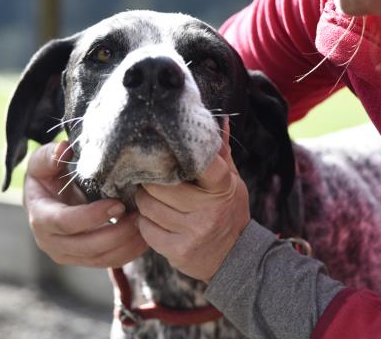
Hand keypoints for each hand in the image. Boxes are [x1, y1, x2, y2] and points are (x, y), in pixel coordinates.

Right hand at [23, 141, 147, 267]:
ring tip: (144, 224)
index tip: (118, 204)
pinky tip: (144, 237)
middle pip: (87, 246)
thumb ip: (50, 156)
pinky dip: (129, 252)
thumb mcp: (43, 163)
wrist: (47, 199)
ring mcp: (68, 255)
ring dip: (126, 244)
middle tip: (138, 216)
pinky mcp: (84, 260)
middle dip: (116, 233)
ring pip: (101, 258)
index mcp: (41, 218)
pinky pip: (109, 262)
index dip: (92, 216)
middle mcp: (51, 243)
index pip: (66, 223)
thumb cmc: (47, 177)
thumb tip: (63, 149)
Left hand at [136, 119, 250, 281]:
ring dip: (144, 201)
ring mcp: (194, 232)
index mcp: (223, 188)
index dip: (178, 153)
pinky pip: (146, 229)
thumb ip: (221, 155)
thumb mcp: (232, 183)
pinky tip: (155, 220)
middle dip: (150, 181)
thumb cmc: (229, 212)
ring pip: (148, 206)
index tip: (166, 151)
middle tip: (150, 179)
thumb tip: (220, 122)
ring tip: (152, 199)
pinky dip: (145, 223)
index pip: (201, 161)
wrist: (236, 258)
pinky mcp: (179, 251)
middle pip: (159, 185)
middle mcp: (209, 211)